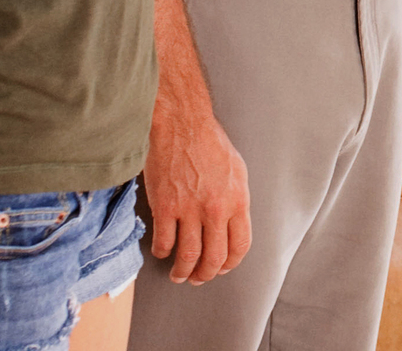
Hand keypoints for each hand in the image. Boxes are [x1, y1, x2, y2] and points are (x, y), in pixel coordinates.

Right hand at [144, 99, 251, 283]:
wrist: (182, 123)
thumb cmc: (208, 142)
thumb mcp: (236, 170)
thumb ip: (236, 200)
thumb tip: (232, 224)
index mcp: (238, 200)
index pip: (240, 245)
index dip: (230, 263)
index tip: (222, 268)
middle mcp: (216, 208)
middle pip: (214, 258)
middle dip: (206, 274)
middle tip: (198, 278)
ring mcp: (190, 209)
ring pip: (188, 257)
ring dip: (183, 272)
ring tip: (179, 274)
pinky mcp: (164, 207)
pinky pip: (164, 242)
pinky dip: (162, 252)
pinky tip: (162, 251)